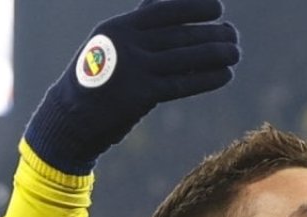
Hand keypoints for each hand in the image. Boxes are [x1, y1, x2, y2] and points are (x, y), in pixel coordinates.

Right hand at [23, 0, 239, 174]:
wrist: (71, 115)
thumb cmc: (97, 74)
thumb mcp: (111, 41)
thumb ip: (138, 21)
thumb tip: (163, 2)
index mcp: (120, 26)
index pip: (166, 10)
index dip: (195, 7)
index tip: (218, 9)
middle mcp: (127, 43)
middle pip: (181, 35)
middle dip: (212, 33)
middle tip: (234, 35)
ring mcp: (134, 69)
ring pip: (186, 58)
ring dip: (216, 54)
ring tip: (235, 52)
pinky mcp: (142, 95)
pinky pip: (183, 84)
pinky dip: (207, 78)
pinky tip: (225, 74)